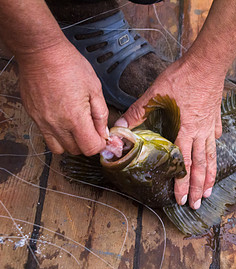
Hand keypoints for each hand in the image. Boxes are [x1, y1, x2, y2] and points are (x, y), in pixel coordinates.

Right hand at [18, 41, 108, 155]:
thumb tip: (103, 133)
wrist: (42, 53)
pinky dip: (57, 134)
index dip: (99, 144)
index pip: (90, 148)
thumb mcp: (95, 88)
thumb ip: (101, 114)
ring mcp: (42, 122)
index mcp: (75, 118)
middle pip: (75, 150)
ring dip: (70, 142)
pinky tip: (62, 119)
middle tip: (90, 128)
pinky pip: (46, 135)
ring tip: (75, 126)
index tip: (102, 135)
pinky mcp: (33, 116)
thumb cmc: (70, 66)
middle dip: (86, 143)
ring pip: (59, 148)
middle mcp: (57, 124)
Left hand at [115, 55, 223, 209]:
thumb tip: (118, 129)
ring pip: (211, 157)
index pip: (183, 164)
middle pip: (200, 166)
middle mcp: (199, 134)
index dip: (181, 183)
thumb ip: (137, 113)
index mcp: (184, 131)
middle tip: (196, 204)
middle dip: (197, 187)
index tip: (181, 199)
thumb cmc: (181, 78)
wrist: (206, 64)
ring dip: (210, 176)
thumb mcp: (155, 94)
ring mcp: (209, 127)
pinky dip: (214, 149)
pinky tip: (213, 154)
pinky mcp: (215, 118)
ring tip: (209, 191)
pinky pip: (215, 137)